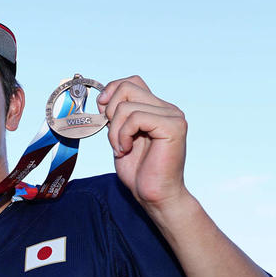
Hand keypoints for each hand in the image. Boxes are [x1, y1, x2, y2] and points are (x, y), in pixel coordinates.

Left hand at [96, 76, 189, 212]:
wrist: (155, 194)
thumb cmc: (139, 171)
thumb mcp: (120, 137)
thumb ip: (116, 117)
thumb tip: (102, 99)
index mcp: (156, 109)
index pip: (132, 81)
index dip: (112, 90)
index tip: (101, 111)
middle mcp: (167, 108)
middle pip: (127, 87)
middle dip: (109, 112)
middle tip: (113, 137)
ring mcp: (173, 116)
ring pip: (126, 105)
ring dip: (114, 130)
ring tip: (121, 148)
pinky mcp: (173, 126)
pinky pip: (136, 117)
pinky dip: (123, 135)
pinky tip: (126, 150)